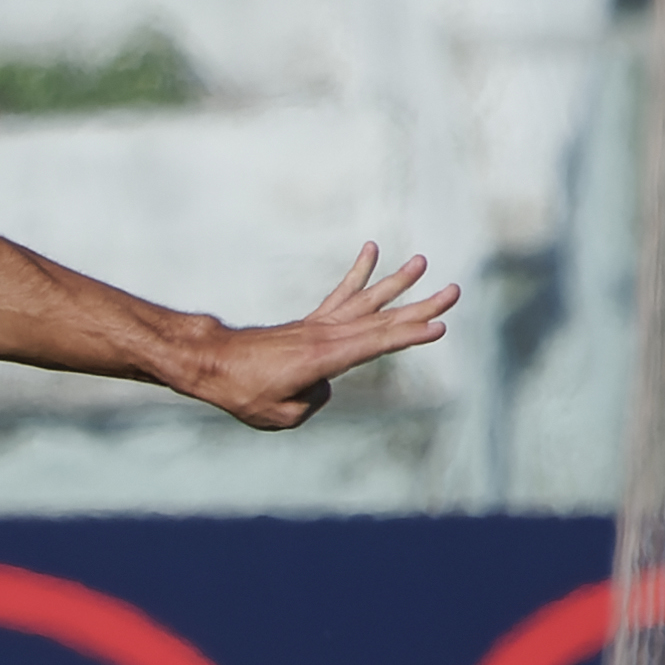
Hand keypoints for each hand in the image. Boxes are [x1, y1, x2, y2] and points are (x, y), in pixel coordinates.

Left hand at [181, 242, 454, 430]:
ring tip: (422, 262)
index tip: (439, 327)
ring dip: (397, 284)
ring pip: (366, 302)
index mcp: (323, 358)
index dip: (408, 336)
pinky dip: (359, 274)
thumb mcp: (281, 414)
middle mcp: (325, 335)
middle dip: (420, 308)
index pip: (375, 345)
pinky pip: (340, 296)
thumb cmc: (242, 391)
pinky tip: (372, 251)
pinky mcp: (309, 324)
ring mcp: (318, 326)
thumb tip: (322, 383)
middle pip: (381, 320)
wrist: (210, 361)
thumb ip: (312, 401)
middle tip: (453, 292)